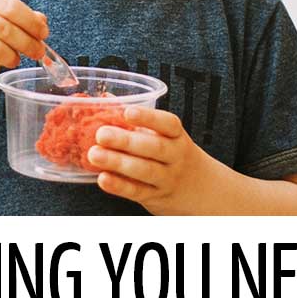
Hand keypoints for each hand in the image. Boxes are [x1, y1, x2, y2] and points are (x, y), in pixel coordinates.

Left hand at [87, 106, 214, 214]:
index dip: (148, 117)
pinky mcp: (156, 197)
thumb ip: (138, 121)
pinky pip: (137, 191)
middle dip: (126, 141)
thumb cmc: (172, 154)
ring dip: (118, 162)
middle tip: (101, 134)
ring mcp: (167, 178)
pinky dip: (119, 186)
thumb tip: (105, 100)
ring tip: (94, 154)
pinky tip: (103, 178)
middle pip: (154, 147)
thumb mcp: (165, 136)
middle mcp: (176, 157)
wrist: (201, 189)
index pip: (168, 124)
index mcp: (177, 136)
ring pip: (145, 170)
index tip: (127, 112)